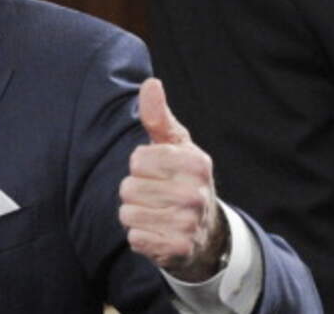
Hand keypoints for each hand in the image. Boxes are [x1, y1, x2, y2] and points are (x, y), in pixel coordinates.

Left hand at [120, 78, 228, 281]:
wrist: (205, 233)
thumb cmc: (181, 179)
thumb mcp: (173, 146)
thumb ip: (158, 117)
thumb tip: (151, 83)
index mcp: (196, 162)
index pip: (137, 159)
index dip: (140, 166)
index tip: (157, 172)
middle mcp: (196, 193)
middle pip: (129, 188)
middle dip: (135, 192)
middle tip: (156, 197)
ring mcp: (189, 223)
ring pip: (128, 213)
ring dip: (135, 214)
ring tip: (156, 214)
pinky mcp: (179, 249)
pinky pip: (135, 238)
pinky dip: (139, 236)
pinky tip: (157, 233)